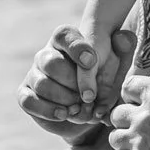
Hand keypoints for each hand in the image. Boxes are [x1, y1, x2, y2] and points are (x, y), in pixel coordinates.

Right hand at [17, 25, 136, 134]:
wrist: (86, 107)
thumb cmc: (101, 79)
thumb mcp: (116, 64)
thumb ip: (121, 49)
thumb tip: (123, 38)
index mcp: (65, 40)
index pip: (65, 35)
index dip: (77, 48)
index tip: (92, 61)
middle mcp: (45, 54)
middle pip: (51, 62)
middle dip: (72, 82)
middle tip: (88, 96)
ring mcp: (33, 74)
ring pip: (41, 83)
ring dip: (63, 99)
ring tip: (80, 108)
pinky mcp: (26, 94)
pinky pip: (28, 100)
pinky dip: (47, 110)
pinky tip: (64, 114)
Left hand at [109, 75, 149, 149]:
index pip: (129, 86)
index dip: (132, 95)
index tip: (137, 104)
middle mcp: (145, 117)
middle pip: (117, 114)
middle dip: (125, 121)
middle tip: (135, 129)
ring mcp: (141, 142)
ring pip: (114, 138)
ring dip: (123, 143)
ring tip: (135, 148)